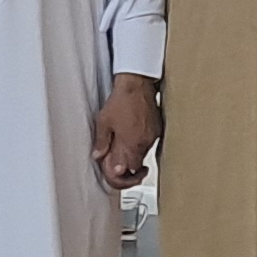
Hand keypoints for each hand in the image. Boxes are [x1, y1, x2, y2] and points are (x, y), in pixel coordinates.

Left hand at [94, 74, 159, 188]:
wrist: (137, 84)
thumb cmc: (121, 100)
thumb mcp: (104, 122)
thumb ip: (101, 142)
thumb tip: (98, 156)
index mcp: (130, 144)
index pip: (128, 169)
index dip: (121, 172)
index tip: (116, 170)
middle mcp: (144, 143)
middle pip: (137, 164)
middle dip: (128, 164)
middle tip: (120, 159)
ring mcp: (152, 136)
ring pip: (144, 153)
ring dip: (134, 152)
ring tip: (125, 142)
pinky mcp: (158, 129)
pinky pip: (150, 142)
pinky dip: (141, 142)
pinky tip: (134, 133)